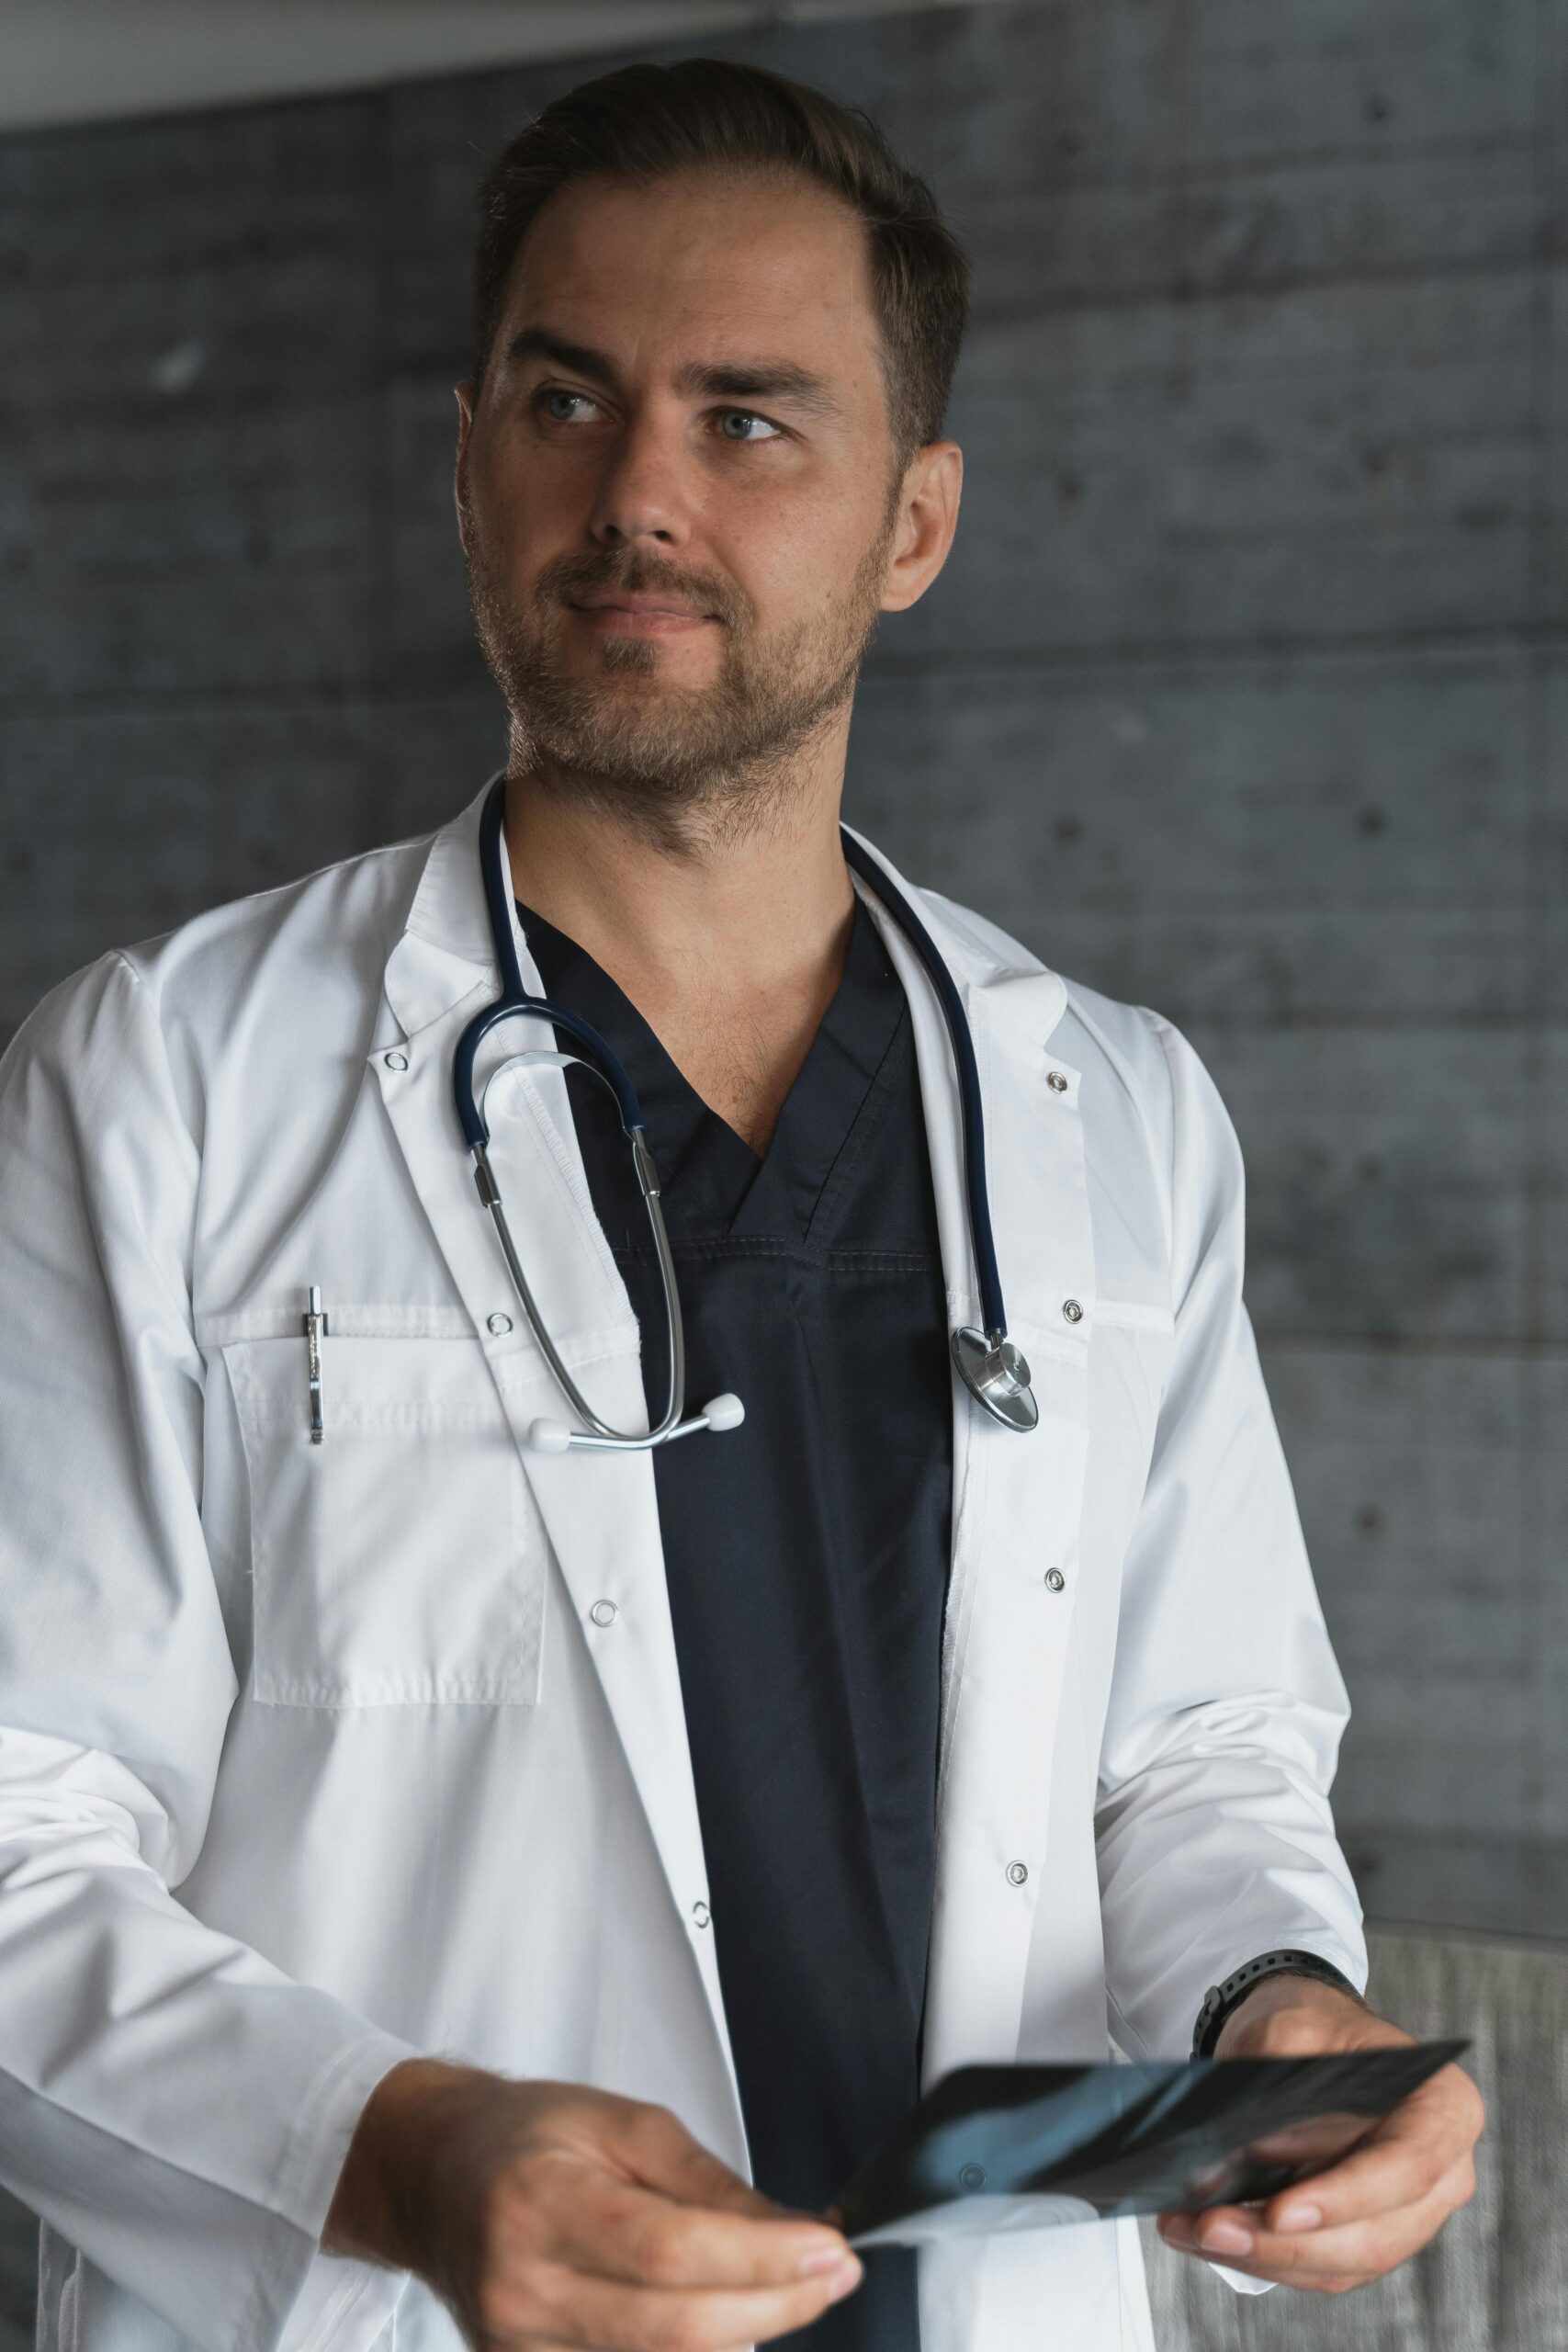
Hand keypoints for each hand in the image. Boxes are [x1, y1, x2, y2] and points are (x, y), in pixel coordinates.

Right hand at [323, 2057, 862, 2349]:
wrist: (432, 2175)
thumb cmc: (527, 2135)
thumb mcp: (619, 2120)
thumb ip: (704, 2180)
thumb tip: (791, 2229)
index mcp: (541, 2203)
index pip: (667, 2251)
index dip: (760, 2259)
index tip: (831, 2248)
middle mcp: (523, 2288)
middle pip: (673, 2328)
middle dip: (775, 2305)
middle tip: (835, 2274)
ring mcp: (519, 2349)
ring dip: (745, 2332)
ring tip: (789, 2287)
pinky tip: (729, 2320)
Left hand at [1155, 1975, 1482, 2293]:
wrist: (1309, 2037)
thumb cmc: (1314, 2027)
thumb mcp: (1291, 2026)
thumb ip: (1275, 2083)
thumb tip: (1241, 2155)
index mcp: (1445, 2108)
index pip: (1408, 2168)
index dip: (1345, 2197)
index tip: (1279, 2211)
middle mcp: (1443, 2173)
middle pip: (1374, 2234)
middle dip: (1286, 2241)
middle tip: (1212, 2226)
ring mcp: (1409, 2215)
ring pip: (1344, 2263)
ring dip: (1263, 2257)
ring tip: (1192, 2232)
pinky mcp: (1368, 2238)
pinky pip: (1321, 2268)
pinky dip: (1263, 2259)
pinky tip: (1208, 2238)